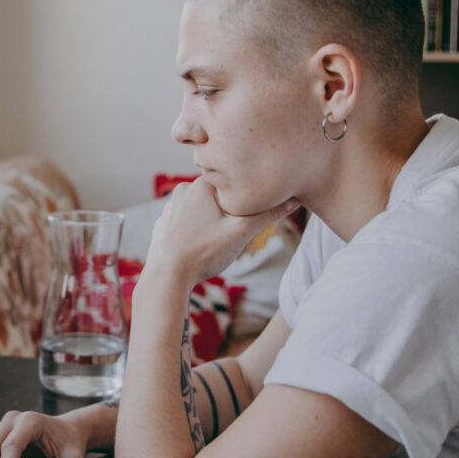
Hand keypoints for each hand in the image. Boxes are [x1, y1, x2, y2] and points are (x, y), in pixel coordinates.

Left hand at [147, 176, 299, 285]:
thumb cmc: (204, 252)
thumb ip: (268, 214)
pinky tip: (199, 246)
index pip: (232, 181)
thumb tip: (294, 201)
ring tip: (213, 241)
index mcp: (202, 185)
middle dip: (228, 212)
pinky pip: (187, 220)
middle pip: (217, 195)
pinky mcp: (164, 222)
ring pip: (201, 208)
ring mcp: (170, 206)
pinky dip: (195, 230)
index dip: (245, 197)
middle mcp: (183, 189)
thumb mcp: (241, 232)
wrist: (167, 276)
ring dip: (211, 221)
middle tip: (230, 233)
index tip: (248, 214)